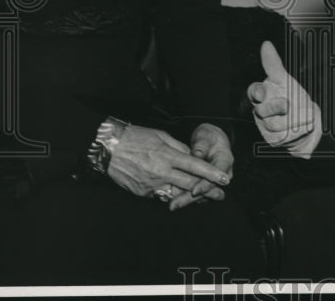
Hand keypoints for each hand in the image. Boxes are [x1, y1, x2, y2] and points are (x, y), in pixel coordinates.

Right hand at [106, 124, 229, 203]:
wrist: (109, 149)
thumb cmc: (136, 138)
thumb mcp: (161, 136)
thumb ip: (179, 148)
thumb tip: (192, 156)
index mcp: (168, 156)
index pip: (196, 166)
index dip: (212, 174)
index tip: (225, 179)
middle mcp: (162, 172)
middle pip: (190, 184)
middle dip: (207, 191)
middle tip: (220, 195)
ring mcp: (152, 185)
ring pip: (177, 194)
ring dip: (191, 197)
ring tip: (203, 199)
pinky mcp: (144, 193)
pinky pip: (162, 196)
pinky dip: (172, 196)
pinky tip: (180, 196)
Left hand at [168, 123, 233, 210]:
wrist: (210, 140)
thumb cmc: (208, 137)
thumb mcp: (205, 137)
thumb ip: (201, 147)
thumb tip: (197, 155)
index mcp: (225, 160)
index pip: (217, 176)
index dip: (205, 184)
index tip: (194, 190)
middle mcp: (222, 174)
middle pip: (207, 190)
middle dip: (191, 198)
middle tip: (175, 204)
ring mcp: (213, 180)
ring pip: (200, 194)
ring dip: (185, 200)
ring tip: (171, 205)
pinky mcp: (204, 184)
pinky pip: (194, 192)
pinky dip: (183, 195)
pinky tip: (170, 199)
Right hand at [248, 40, 321, 157]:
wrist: (307, 119)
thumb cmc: (293, 96)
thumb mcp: (285, 79)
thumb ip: (273, 64)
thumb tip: (266, 44)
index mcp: (262, 94)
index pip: (254, 91)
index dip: (257, 92)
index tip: (263, 93)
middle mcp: (261, 110)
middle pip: (262, 110)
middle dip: (277, 107)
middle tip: (289, 104)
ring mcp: (266, 125)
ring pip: (273, 125)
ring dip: (293, 119)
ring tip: (305, 115)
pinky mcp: (273, 139)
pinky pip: (282, 136)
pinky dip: (295, 130)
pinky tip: (302, 125)